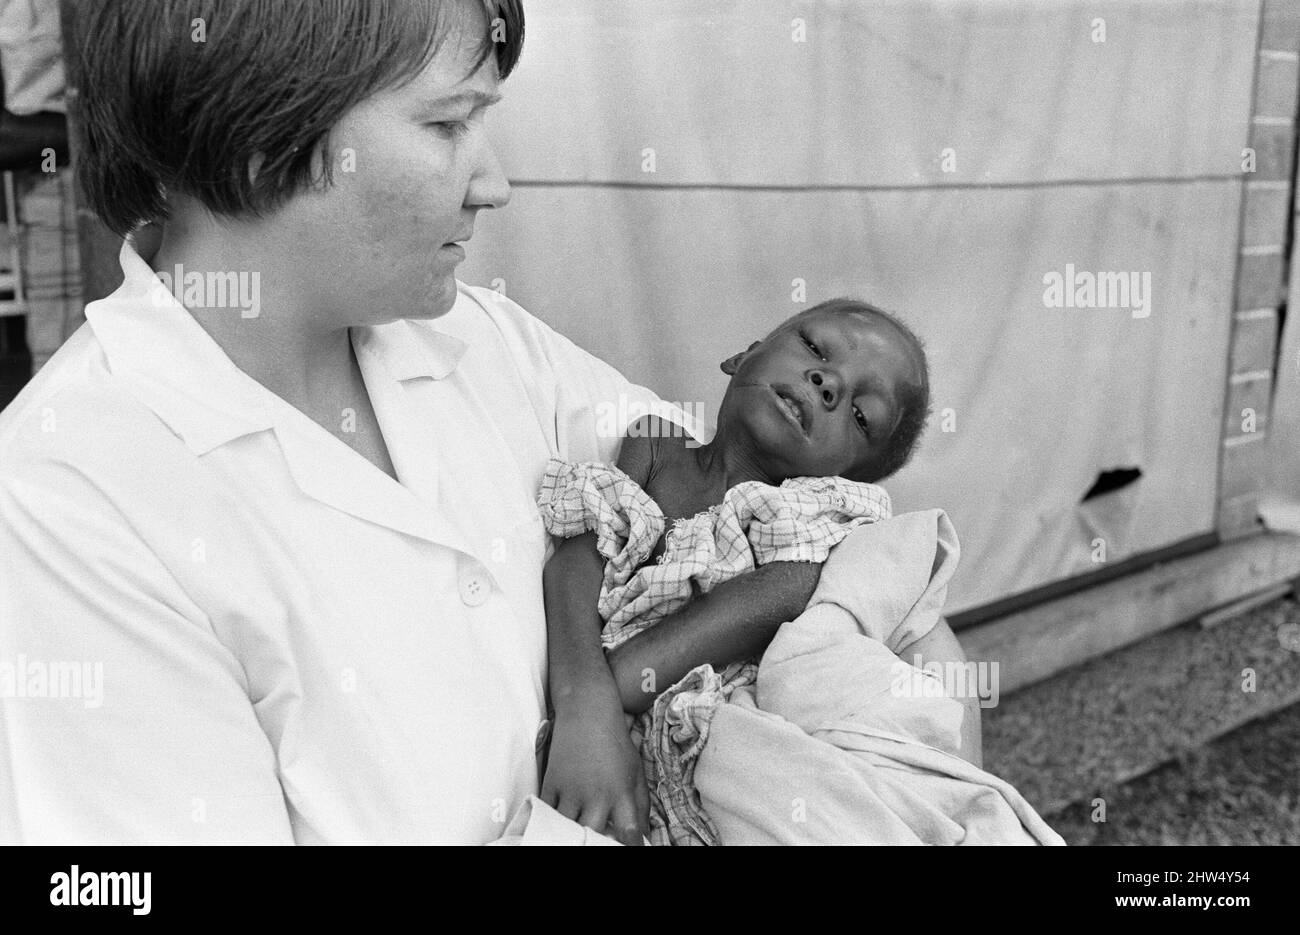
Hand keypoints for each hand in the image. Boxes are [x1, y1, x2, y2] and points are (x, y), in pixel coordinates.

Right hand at [541, 691, 650, 845]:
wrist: (587, 713)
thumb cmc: (617, 745)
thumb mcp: (636, 772)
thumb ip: (641, 806)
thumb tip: (643, 836)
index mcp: (622, 794)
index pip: (629, 833)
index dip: (630, 848)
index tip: (629, 851)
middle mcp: (597, 795)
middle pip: (593, 835)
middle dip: (595, 843)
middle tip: (598, 842)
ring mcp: (571, 791)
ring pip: (566, 829)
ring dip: (570, 834)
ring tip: (575, 836)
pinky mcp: (551, 784)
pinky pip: (547, 814)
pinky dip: (550, 822)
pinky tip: (555, 826)